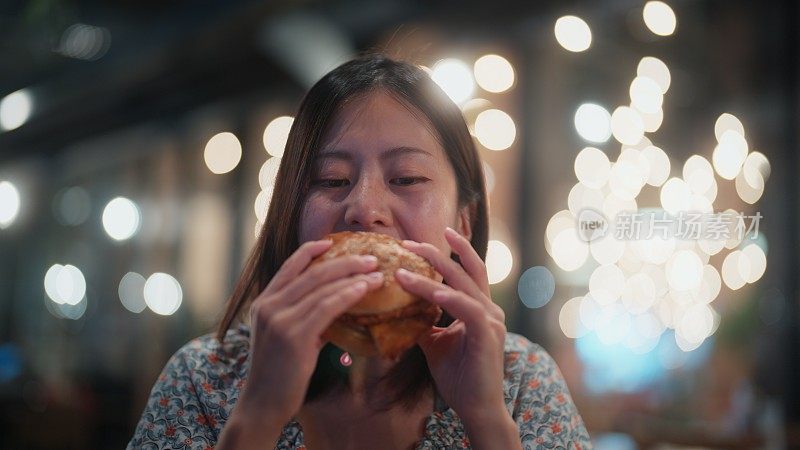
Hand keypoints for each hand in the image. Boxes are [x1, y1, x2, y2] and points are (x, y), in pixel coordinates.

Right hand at [234, 239, 383, 424]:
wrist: (262, 405)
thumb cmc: (278, 375)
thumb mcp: (285, 338)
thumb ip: (304, 319)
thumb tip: (335, 308)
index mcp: (263, 303)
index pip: (289, 267)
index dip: (310, 251)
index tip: (331, 243)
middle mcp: (269, 306)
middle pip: (311, 273)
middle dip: (343, 262)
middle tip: (370, 258)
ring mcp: (279, 319)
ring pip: (322, 288)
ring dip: (352, 277)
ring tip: (376, 274)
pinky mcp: (294, 335)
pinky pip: (327, 307)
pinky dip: (347, 295)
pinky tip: (364, 290)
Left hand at [395, 227, 507, 424]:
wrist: (476, 407)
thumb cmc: (458, 375)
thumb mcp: (434, 343)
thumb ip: (423, 322)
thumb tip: (397, 309)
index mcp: (479, 308)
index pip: (468, 270)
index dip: (451, 250)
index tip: (425, 238)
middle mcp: (489, 309)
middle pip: (464, 270)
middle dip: (436, 253)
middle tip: (408, 243)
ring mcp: (491, 320)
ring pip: (460, 287)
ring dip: (431, 276)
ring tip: (403, 270)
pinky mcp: (488, 334)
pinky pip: (468, 309)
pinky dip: (449, 298)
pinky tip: (431, 292)